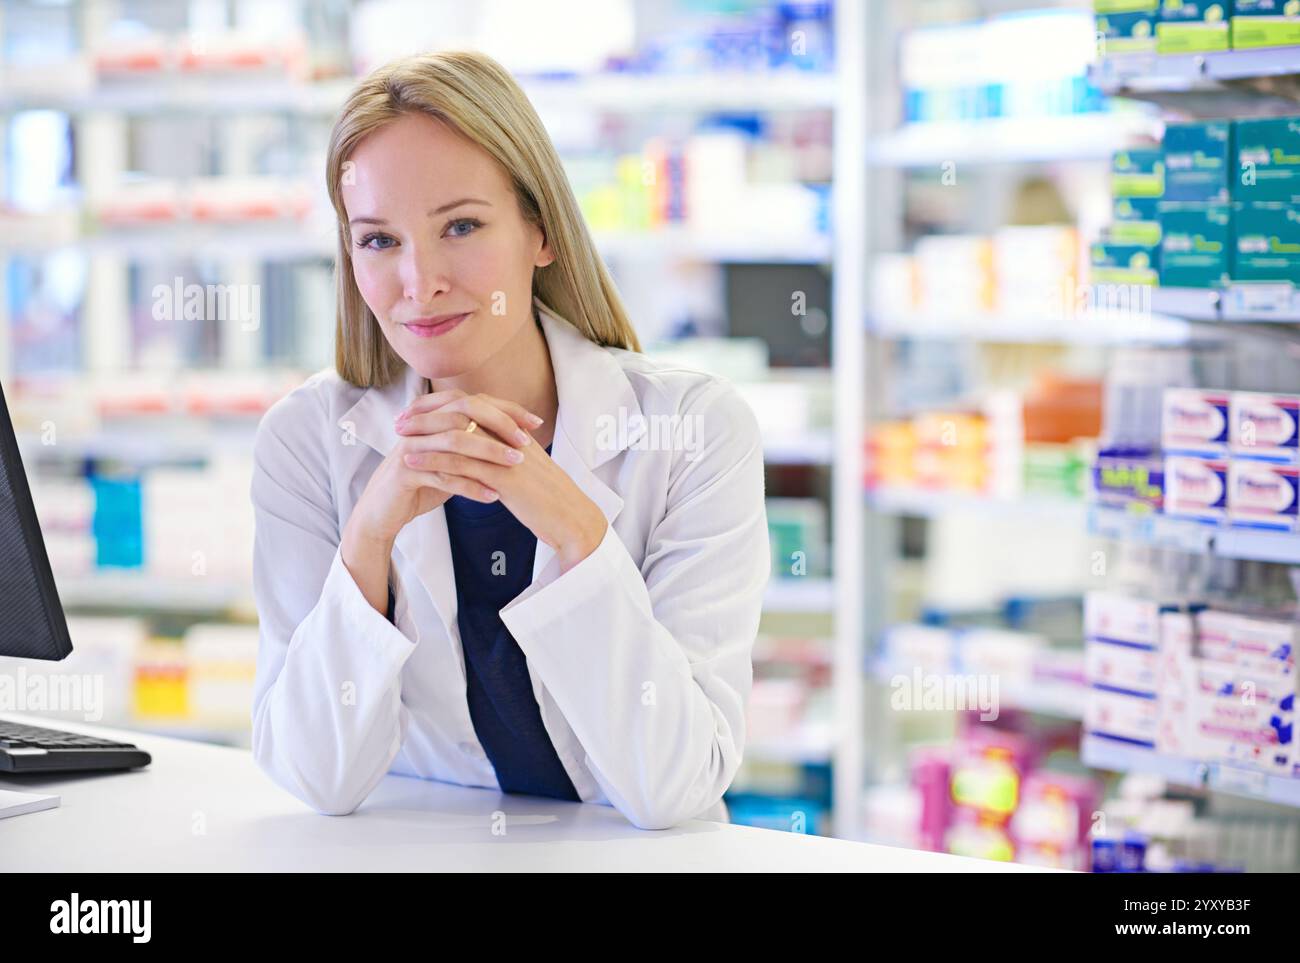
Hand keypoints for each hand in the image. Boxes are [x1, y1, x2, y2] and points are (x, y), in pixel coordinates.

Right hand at [344, 388, 541, 548]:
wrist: (383, 511)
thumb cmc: (421, 484)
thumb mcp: (451, 459)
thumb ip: (472, 443)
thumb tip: (510, 435)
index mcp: (433, 418)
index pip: (474, 402)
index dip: (506, 409)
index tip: (535, 422)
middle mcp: (421, 426)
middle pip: (463, 412)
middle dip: (498, 424)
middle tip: (525, 441)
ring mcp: (411, 447)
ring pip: (454, 442)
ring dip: (489, 452)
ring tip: (516, 464)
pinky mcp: (404, 472)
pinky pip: (443, 476)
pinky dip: (470, 487)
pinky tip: (493, 497)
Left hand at [397, 395, 607, 572]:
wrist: (571, 518)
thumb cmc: (549, 498)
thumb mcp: (526, 466)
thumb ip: (506, 452)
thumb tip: (484, 447)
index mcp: (516, 430)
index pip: (474, 404)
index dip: (443, 404)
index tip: (418, 409)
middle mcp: (511, 435)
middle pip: (462, 412)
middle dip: (427, 414)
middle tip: (401, 420)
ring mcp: (507, 454)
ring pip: (457, 436)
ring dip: (424, 436)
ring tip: (399, 439)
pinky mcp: (504, 477)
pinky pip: (461, 464)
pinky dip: (432, 461)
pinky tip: (411, 464)